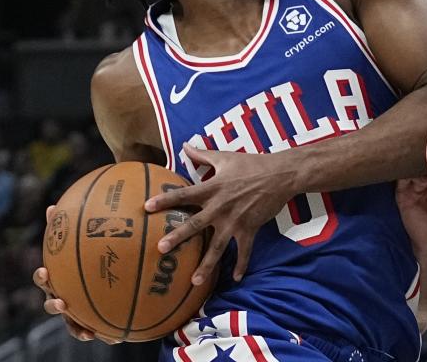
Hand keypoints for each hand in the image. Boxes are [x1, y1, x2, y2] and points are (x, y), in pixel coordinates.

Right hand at [35, 206, 121, 344]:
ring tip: (85, 331)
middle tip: (61, 300)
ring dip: (75, 327)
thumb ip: (74, 225)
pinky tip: (111, 337)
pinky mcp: (84, 322)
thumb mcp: (84, 240)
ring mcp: (70, 311)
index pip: (43, 276)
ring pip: (69, 322)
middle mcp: (59, 295)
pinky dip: (97, 333)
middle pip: (50, 302)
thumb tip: (55, 205)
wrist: (97, 283)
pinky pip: (89, 330)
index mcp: (56, 277)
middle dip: (53, 303)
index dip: (42, 276)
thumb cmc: (87, 256)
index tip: (46, 271)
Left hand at [144, 144, 294, 285]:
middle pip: (195, 224)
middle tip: (161, 248)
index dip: (165, 200)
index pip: (184, 194)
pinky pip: (244, 251)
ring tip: (193, 281)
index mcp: (212, 188)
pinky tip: (235, 279)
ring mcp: (235, 221)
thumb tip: (185, 144)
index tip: (147, 207)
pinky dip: (241, 266)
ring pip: (217, 246)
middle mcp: (220, 207)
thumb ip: (202, 154)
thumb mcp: (224, 157)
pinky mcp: (250, 229)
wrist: (280, 175)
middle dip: (178, 237)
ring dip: (206, 265)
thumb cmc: (251, 164)